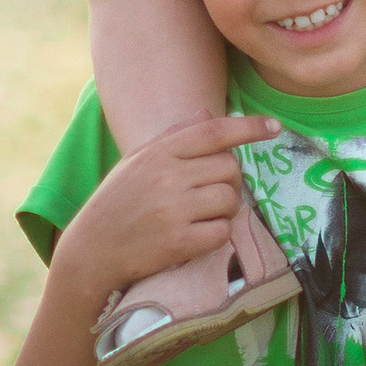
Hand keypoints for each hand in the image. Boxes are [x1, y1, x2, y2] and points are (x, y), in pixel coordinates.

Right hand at [51, 115, 276, 317]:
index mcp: (158, 153)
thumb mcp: (137, 162)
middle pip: (230, 168)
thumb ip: (173, 137)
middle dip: (229, 181)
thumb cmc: (116, 203)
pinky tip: (195, 237)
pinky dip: (216, 235)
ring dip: (224, 210)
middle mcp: (167, 177)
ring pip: (230, 200)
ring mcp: (173, 210)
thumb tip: (208, 113)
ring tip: (200, 217)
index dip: (248, 127)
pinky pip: (222, 232)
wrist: (91, 251)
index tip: (274, 127)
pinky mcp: (179, 242)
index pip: (214, 132)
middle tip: (210, 194)